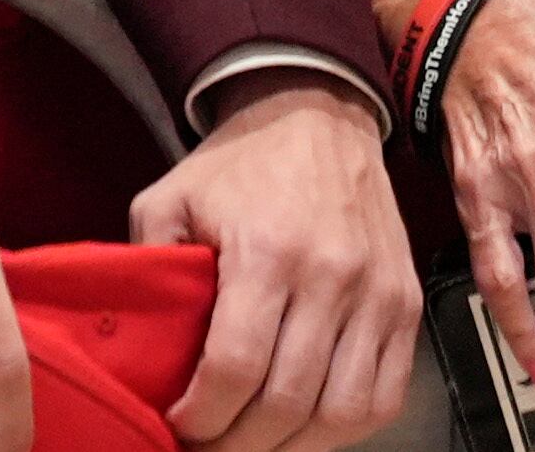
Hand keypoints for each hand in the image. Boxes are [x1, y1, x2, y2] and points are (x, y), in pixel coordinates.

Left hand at [131, 75, 419, 451]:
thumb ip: (143, 269)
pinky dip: (346, 426)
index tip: (177, 426)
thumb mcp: (170, 199)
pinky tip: (307, 422)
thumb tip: (128, 348)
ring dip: (291, 444)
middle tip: (208, 444)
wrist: (321, 114)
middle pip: (287, 402)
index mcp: (268, 250)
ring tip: (255, 439)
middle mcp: (333, 274)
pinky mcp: (406, 300)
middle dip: (236, 444)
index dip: (200, 418)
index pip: (236, 368)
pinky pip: (386, 393)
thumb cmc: (241, 165)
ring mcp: (378, 291)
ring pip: (342, 411)